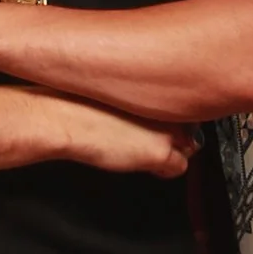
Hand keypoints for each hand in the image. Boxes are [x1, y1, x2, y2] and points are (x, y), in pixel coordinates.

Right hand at [55, 98, 198, 178]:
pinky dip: (162, 170)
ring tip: (137, 148)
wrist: (63, 118)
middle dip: (171, 135)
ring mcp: (170, 127)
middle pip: (189, 127)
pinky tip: (142, 163)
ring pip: (187, 148)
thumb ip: (141, 98)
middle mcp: (170, 102)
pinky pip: (178, 169)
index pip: (184, 105)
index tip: (157, 123)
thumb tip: (150, 112)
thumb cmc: (77, 104)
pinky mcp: (161, 152)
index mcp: (160, 82)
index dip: (168, 119)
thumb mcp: (116, 90)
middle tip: (144, 138)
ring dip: (167, 151)